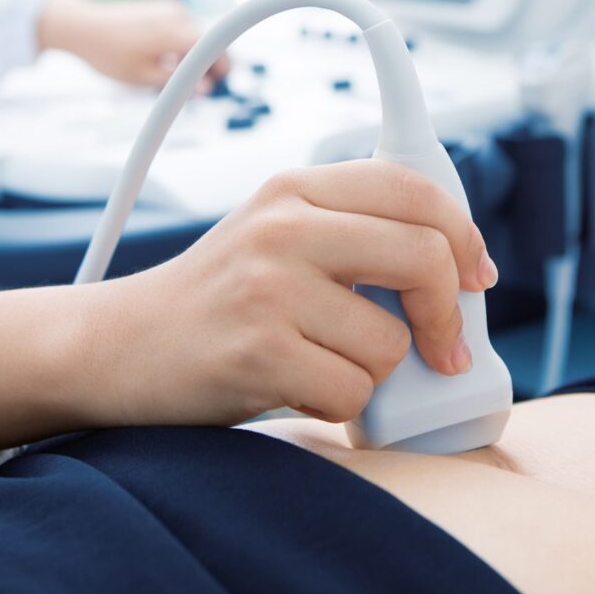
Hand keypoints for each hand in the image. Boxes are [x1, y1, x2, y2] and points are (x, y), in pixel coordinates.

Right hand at [0, 160, 497, 449]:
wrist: (116, 347)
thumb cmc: (218, 301)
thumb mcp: (277, 238)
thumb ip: (354, 236)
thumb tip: (460, 273)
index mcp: (295, 188)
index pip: (413, 188)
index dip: (463, 236)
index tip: (477, 277)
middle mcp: (283, 226)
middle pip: (425, 256)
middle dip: (449, 315)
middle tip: (442, 350)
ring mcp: (268, 288)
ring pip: (392, 342)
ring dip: (372, 371)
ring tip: (320, 362)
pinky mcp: (257, 352)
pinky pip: (353, 391)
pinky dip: (340, 405)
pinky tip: (296, 388)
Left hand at [36, 0, 228, 89]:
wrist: (81, 25)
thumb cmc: (108, 52)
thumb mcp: (143, 77)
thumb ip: (179, 83)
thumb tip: (206, 89)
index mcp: (175, 32)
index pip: (215, 49)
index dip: (223, 67)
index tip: (221, 82)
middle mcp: (178, 14)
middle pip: (207, 43)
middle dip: (207, 65)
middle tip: (195, 88)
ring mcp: (171, 8)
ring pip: (196, 36)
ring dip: (192, 56)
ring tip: (169, 74)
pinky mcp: (164, 7)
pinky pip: (184, 28)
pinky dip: (182, 45)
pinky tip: (162, 59)